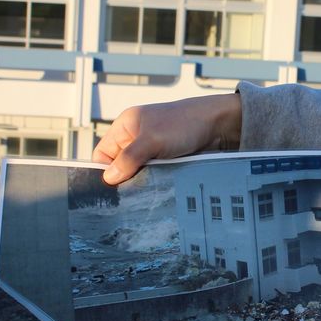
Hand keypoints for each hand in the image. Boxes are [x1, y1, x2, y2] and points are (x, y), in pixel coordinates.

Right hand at [92, 94, 241, 184]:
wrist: (218, 125)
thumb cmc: (184, 123)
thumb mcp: (152, 140)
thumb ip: (129, 158)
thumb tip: (109, 178)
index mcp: (125, 127)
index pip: (102, 154)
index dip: (103, 171)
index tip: (107, 191)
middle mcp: (135, 138)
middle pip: (118, 167)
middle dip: (123, 180)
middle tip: (127, 197)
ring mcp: (151, 151)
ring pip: (136, 174)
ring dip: (140, 183)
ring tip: (143, 195)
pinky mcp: (165, 161)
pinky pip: (152, 177)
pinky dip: (153, 184)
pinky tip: (156, 192)